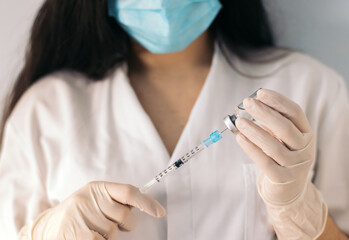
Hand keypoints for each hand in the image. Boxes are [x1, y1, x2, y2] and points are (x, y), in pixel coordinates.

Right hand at [20, 181, 164, 239]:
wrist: (47, 226)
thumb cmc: (79, 213)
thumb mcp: (95, 199)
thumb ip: (115, 200)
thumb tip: (144, 204)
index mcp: (97, 187)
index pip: (128, 191)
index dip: (146, 202)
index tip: (160, 212)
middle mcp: (89, 198)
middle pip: (124, 216)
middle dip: (125, 225)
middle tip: (112, 225)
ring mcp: (81, 214)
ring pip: (113, 233)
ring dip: (108, 237)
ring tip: (93, 230)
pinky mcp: (76, 232)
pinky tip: (88, 236)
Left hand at [235, 88, 313, 203]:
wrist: (289, 190)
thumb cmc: (282, 157)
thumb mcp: (282, 138)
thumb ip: (271, 123)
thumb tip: (250, 105)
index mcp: (305, 133)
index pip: (295, 113)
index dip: (278, 101)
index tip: (260, 92)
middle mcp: (304, 148)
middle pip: (285, 128)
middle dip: (265, 113)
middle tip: (247, 103)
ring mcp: (295, 165)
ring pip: (273, 146)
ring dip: (254, 131)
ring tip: (239, 121)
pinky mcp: (282, 178)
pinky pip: (265, 162)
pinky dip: (251, 149)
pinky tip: (240, 138)